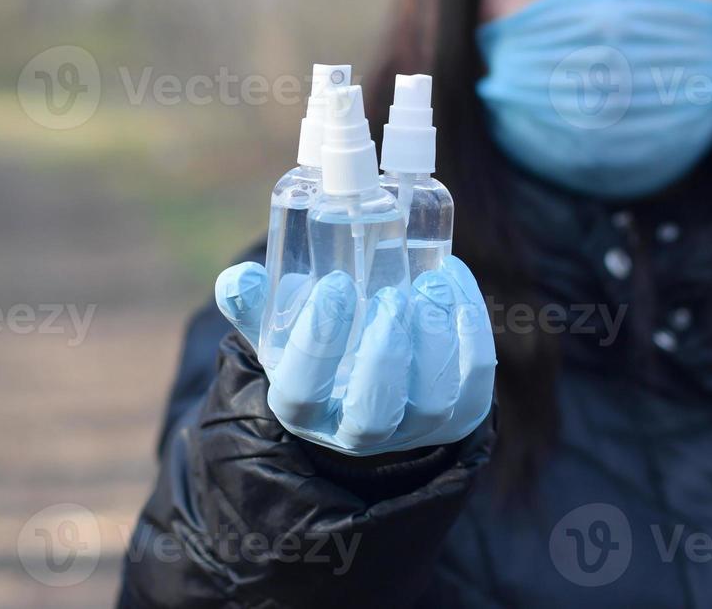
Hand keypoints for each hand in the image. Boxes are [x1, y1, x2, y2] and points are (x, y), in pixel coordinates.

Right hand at [215, 256, 495, 455]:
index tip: (336, 284)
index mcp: (304, 408)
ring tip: (432, 284)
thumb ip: (254, 302)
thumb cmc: (319, 344)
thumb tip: (237, 279)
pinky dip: (471, 335)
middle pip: (371, 416)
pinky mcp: (460, 417)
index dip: (318, 342)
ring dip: (436, 341)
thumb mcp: (279, 326)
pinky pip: (474, 386)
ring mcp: (414, 429)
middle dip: (384, 355)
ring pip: (430, 404)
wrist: (372, 380)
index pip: (302, 392)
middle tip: (392, 295)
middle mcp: (357, 431)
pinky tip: (454, 284)